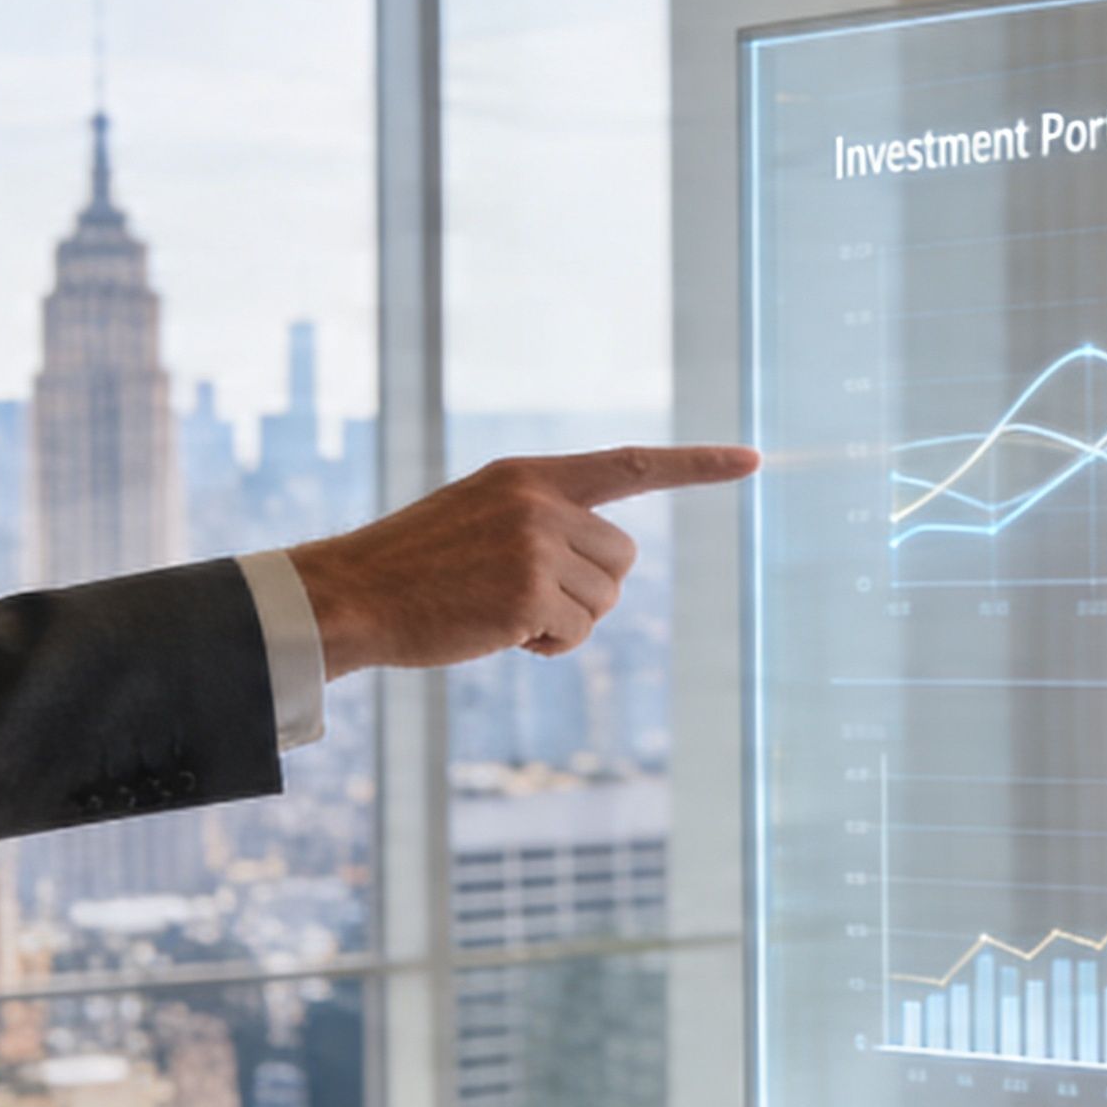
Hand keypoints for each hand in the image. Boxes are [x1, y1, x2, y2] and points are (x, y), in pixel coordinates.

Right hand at [288, 444, 760, 675]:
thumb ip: (544, 521)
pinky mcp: (530, 593)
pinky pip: (575, 635)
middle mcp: (541, 500)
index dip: (696, 466)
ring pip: (604, 601)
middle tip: (519, 598)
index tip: (753, 460)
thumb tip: (611, 566)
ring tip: (500, 612)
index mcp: (531, 474)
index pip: (632, 463)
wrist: (353, 594)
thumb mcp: (481, 515)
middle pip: (622, 559)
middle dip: (587, 590)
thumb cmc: (415, 567)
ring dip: (564, 622)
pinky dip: (546, 646)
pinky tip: (497, 634)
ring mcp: (537, 545)